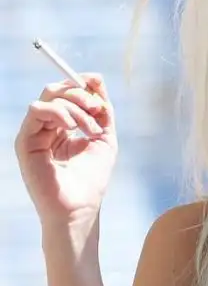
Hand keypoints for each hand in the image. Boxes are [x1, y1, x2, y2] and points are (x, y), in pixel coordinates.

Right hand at [14, 74, 117, 233]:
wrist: (80, 207)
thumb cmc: (92, 178)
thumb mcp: (104, 135)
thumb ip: (102, 108)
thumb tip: (95, 78)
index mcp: (63, 126)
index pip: (67, 93)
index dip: (82, 84)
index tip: (98, 86)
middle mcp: (46, 127)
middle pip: (57, 90)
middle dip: (81, 94)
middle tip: (97, 110)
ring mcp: (34, 133)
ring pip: (49, 97)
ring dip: (76, 107)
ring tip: (90, 129)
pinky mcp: (25, 142)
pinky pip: (37, 110)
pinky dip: (60, 112)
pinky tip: (73, 128)